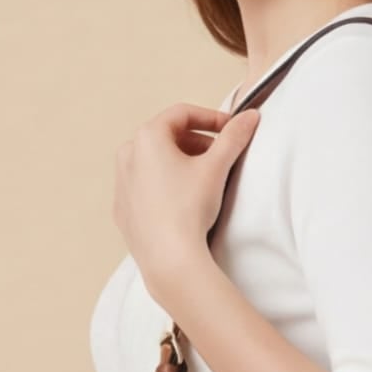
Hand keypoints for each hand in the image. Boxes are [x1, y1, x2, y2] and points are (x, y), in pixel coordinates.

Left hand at [112, 102, 261, 306]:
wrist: (168, 257)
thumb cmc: (188, 209)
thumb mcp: (217, 167)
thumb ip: (234, 137)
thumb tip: (250, 117)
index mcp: (147, 137)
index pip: (182, 114)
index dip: (211, 118)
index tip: (230, 129)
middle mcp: (127, 155)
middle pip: (166, 136)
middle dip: (196, 141)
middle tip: (219, 155)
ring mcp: (121, 183)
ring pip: (154, 161)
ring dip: (180, 162)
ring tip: (202, 178)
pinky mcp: (122, 209)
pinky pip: (145, 186)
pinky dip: (164, 185)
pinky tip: (182, 201)